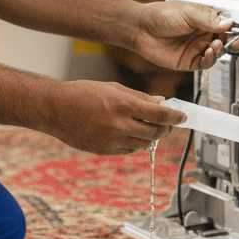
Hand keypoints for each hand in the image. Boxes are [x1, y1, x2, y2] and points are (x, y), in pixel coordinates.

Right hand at [42, 80, 187, 154]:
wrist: (56, 108)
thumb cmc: (82, 93)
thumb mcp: (112, 87)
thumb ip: (139, 96)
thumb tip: (161, 101)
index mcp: (122, 105)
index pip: (160, 115)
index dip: (175, 116)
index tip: (183, 116)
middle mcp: (119, 124)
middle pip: (156, 132)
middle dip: (166, 127)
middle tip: (168, 122)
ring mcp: (112, 140)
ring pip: (144, 143)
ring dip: (151, 135)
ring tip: (146, 125)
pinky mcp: (104, 151)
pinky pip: (129, 150)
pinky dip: (135, 143)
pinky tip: (129, 132)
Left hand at [129, 0, 232, 71]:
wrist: (141, 28)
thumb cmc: (160, 15)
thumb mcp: (187, 12)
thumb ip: (208, 18)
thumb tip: (228, 22)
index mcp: (204, 19)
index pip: (226, 25)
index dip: (236, 29)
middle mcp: (202, 34)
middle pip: (225, 41)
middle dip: (232, 42)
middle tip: (234, 42)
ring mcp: (196, 48)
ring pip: (217, 53)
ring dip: (219, 50)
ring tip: (214, 44)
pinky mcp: (189, 61)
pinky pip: (205, 63)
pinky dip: (210, 59)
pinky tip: (208, 52)